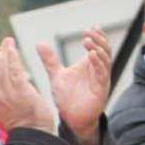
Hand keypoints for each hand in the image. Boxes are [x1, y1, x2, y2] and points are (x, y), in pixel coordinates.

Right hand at [0, 37, 55, 132]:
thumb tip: (2, 96)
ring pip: (2, 68)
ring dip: (4, 52)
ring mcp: (8, 94)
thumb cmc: (27, 128)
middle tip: (4, 43)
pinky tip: (13, 48)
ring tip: (8, 42)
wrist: (35, 136)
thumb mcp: (9, 114)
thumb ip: (4, 102)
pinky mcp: (20, 91)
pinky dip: (12, 57)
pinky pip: (14, 69)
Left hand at [38, 26, 111, 144]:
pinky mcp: (101, 89)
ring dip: (98, 48)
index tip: (90, 27)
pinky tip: (91, 55)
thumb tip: (40, 43)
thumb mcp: (57, 75)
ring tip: (88, 41)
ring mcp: (101, 79)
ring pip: (105, 59)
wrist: (71, 118)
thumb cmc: (67, 97)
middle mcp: (97, 70)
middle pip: (104, 49)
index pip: (97, 46)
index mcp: (89, 65)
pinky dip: (98, 63)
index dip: (96, 36)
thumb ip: (50, 60)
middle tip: (89, 31)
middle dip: (98, 39)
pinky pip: (103, 73)